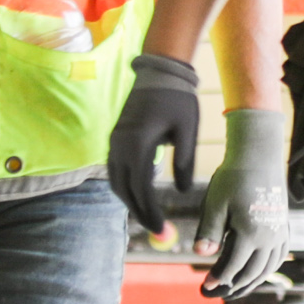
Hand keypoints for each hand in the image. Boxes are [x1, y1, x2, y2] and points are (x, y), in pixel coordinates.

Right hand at [107, 50, 205, 228]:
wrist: (159, 72)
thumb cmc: (179, 100)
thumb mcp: (188, 130)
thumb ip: (185, 162)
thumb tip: (182, 191)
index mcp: (139, 143)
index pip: (141, 188)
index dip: (151, 212)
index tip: (163, 230)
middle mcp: (121, 145)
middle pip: (125, 190)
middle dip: (140, 213)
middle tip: (159, 231)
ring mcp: (115, 141)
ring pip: (117, 182)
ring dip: (131, 201)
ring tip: (150, 217)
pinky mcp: (116, 138)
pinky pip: (116, 170)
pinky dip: (126, 187)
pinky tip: (140, 195)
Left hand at [196, 109, 293, 298]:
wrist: (259, 155)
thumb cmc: (233, 177)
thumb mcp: (216, 203)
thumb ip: (209, 230)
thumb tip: (200, 254)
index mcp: (251, 233)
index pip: (233, 267)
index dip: (218, 280)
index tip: (204, 288)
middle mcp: (270, 237)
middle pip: (251, 273)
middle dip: (233, 287)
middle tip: (214, 293)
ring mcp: (280, 233)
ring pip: (267, 269)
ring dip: (250, 282)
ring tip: (233, 289)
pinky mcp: (284, 227)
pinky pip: (278, 257)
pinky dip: (266, 270)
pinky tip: (256, 272)